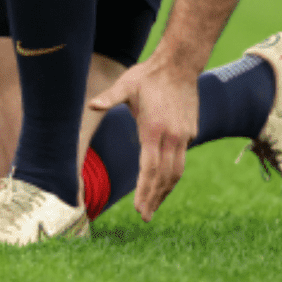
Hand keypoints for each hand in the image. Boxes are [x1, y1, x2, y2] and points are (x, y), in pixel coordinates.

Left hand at [89, 54, 199, 221]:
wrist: (179, 64)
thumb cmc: (148, 76)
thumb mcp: (126, 85)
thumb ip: (108, 98)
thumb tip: (90, 105)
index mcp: (154, 129)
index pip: (149, 169)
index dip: (145, 192)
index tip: (139, 210)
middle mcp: (172, 136)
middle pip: (165, 177)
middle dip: (154, 199)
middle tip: (145, 217)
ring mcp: (184, 135)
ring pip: (177, 171)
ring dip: (166, 191)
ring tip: (155, 206)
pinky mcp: (191, 131)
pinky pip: (181, 158)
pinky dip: (172, 174)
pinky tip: (164, 181)